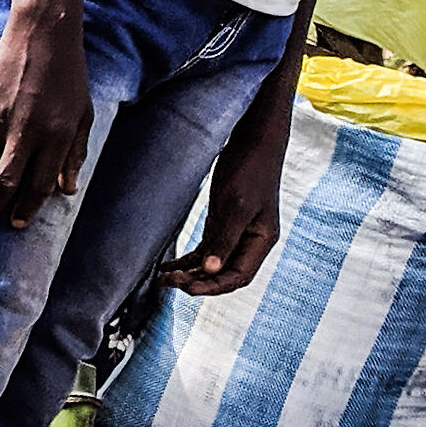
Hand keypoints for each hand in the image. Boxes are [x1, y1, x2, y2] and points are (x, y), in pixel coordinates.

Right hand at [0, 14, 92, 229]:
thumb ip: (76, 154)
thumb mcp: (84, 115)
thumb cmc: (68, 75)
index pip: (38, 186)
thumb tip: (68, 189)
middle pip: (2, 184)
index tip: (16, 223)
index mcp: (56, 137)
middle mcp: (25, 132)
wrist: (43, 33)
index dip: (26, 209)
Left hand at [158, 127, 285, 296]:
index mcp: (261, 241)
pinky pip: (205, 249)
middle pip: (223, 274)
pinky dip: (188, 260)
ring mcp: (236, 233)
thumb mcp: (235, 205)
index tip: (186, 288)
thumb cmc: (250, 168)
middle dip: (197, 282)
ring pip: (212, 264)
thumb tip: (210, 270)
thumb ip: (223, 240)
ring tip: (164, 279)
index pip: (238, 277)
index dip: (212, 286)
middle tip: (169, 282)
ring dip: (189, 273)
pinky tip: (170, 266)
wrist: (252, 138)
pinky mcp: (223, 222)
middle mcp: (250, 241)